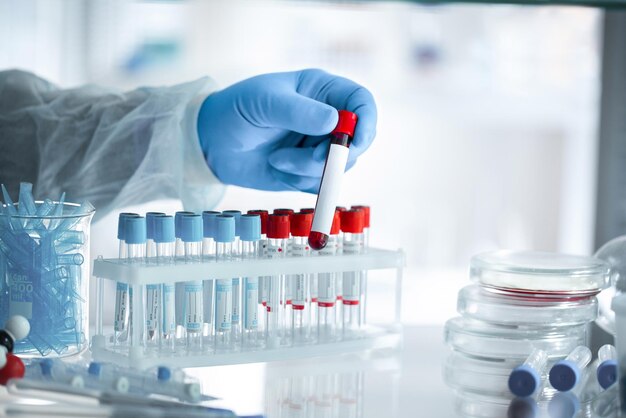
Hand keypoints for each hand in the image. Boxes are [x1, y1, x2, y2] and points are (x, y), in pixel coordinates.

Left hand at [197, 69, 376, 192]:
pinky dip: (301, 181)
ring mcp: (318, 146)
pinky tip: (277, 168)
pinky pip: (321, 183)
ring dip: (308, 169)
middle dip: (334, 155)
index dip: (367, 122)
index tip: (354, 141)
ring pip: (339, 167)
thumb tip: (335, 122)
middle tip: (311, 159)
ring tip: (277, 159)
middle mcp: (326, 119)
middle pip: (356, 141)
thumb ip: (299, 111)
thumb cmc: (236, 110)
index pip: (361, 103)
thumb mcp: (265, 103)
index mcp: (322, 91)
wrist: (210, 143)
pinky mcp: (307, 172)